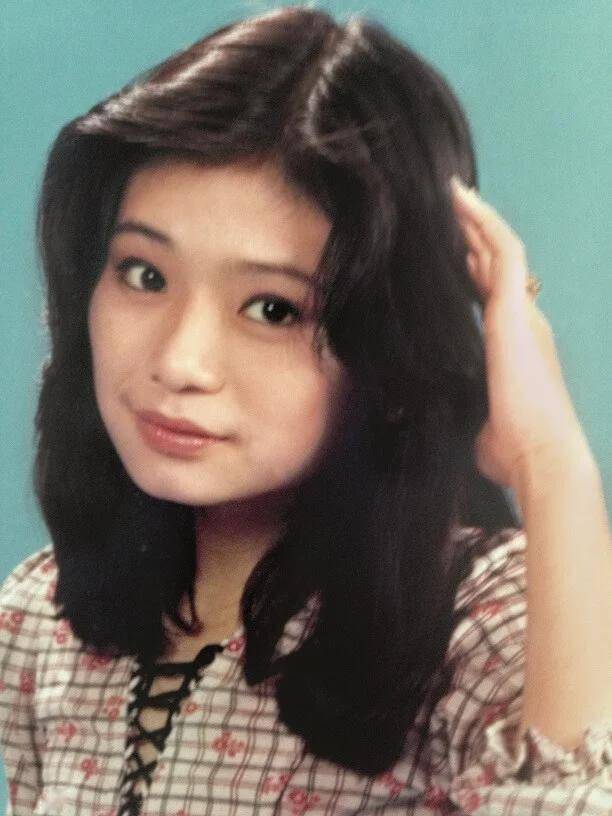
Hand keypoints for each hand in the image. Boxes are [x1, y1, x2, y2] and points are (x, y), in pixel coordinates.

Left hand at [449, 176, 589, 490]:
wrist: (540, 458)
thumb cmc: (514, 450)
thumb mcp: (483, 423)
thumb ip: (475, 412)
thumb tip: (459, 425)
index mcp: (518, 347)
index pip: (496, 298)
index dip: (478, 272)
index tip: (456, 256)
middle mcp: (526, 323)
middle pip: (499, 268)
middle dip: (474, 238)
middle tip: (450, 212)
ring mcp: (524, 314)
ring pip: (501, 251)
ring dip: (477, 222)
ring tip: (453, 194)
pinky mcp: (516, 311)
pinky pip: (504, 251)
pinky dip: (483, 223)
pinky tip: (460, 200)